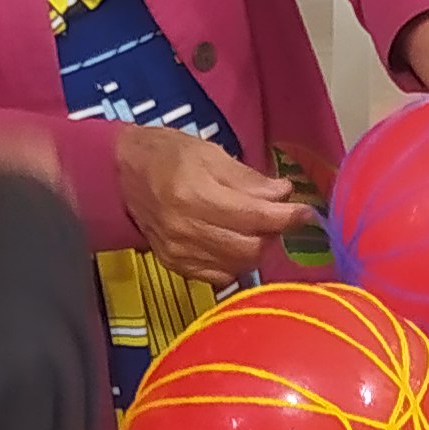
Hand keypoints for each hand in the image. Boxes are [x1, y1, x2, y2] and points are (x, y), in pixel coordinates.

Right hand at [116, 125, 301, 284]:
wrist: (121, 173)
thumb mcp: (210, 153)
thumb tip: (283, 194)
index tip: (307, 213)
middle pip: (250, 248)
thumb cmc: (169, 154)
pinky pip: (219, 277)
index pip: (254, 216)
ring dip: (256, 249)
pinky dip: (234, 263)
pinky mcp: (175, 265)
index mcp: (195, 194)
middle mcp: (186, 228)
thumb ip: (248, 178)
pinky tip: (233, 244)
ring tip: (255, 228)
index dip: (287, 217)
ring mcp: (179, 251)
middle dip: (272, 234)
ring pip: (238, 266)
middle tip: (277, 217)